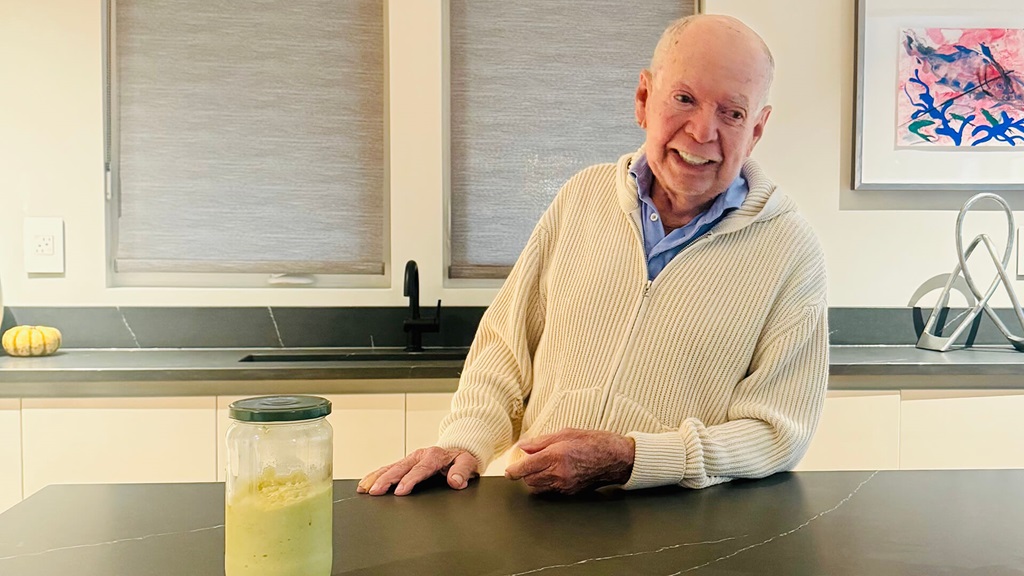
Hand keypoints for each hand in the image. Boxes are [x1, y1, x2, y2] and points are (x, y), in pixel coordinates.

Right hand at [357, 446, 478, 495]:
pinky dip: (376, 475)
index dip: (409, 480)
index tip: (400, 491)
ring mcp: (411, 458)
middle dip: (386, 480)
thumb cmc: (461, 460)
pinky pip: (389, 468)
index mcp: (434, 456)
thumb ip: (462, 471)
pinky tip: (366, 483)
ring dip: (377, 477)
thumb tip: (455, 481)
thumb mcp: (468, 463)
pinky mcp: (406, 462)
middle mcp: (420, 455)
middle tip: (375, 491)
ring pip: (390, 467)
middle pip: (400, 468)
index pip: (420, 469)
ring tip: (364, 488)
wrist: (457, 450)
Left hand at [504, 428, 634, 494]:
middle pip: (529, 480)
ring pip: (538, 488)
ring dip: (534, 479)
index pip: (525, 467)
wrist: (615, 458)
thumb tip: (523, 447)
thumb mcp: (565, 433)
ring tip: (540, 467)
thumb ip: (540, 442)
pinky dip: (547, 483)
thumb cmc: (593, 442)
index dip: (513, 470)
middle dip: (524, 473)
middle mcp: (559, 473)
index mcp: (556, 456)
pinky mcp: (571, 492)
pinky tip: (553, 473)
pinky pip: (551, 490)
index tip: (508, 471)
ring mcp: (565, 485)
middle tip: (527, 463)